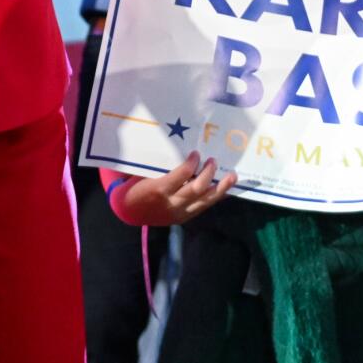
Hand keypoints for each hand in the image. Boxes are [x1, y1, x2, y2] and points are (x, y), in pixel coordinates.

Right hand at [109, 154, 235, 226]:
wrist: (130, 212)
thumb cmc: (136, 186)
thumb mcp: (143, 173)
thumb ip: (160, 164)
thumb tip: (177, 145)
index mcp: (159, 188)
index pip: (181, 176)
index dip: (191, 164)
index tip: (196, 153)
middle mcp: (172, 202)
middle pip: (197, 189)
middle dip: (208, 173)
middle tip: (213, 160)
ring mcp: (180, 212)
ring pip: (205, 201)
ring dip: (221, 187)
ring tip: (232, 176)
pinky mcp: (185, 217)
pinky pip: (204, 207)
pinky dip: (217, 197)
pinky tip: (227, 190)